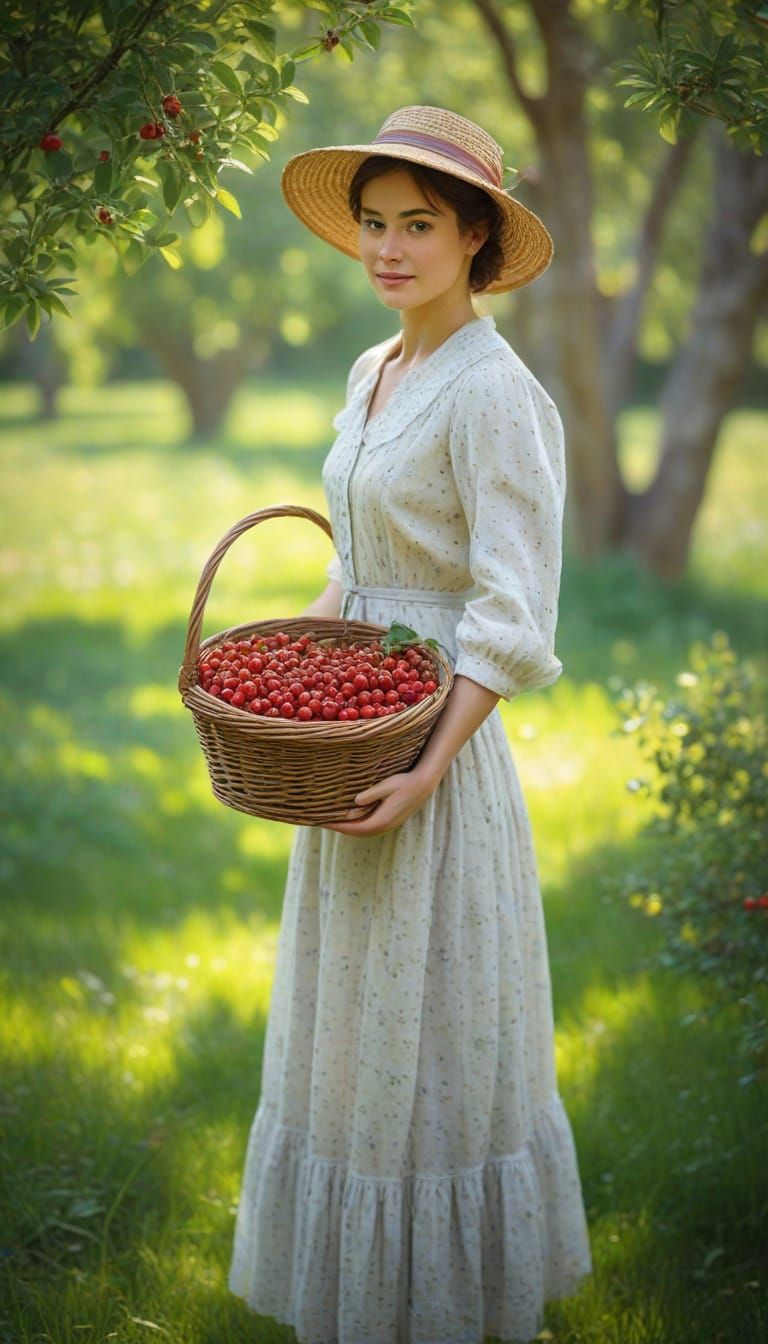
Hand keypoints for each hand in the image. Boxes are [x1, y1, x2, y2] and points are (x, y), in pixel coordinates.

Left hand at [322, 767, 439, 836]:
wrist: (423, 785)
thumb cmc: (404, 782)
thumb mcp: (386, 785)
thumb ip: (371, 794)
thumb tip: (356, 801)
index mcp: (381, 821)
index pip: (353, 828)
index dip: (337, 825)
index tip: (323, 822)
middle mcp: (384, 827)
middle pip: (356, 832)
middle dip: (339, 827)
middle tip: (322, 821)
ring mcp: (389, 825)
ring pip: (363, 831)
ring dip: (348, 827)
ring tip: (334, 820)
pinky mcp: (391, 821)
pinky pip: (369, 827)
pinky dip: (358, 825)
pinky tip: (351, 818)